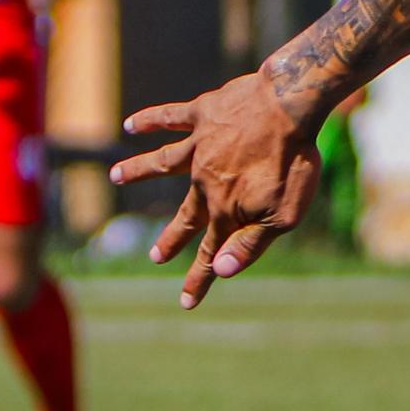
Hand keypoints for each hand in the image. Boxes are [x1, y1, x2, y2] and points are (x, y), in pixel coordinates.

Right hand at [111, 72, 324, 305]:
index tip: (186, 303)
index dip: (200, 279)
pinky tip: (131, 124)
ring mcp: (200, 146)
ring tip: (114, 175)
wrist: (291, 107)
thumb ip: (251, 243)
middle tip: (155, 257)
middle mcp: (205, 181)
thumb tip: (222, 272)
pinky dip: (151, 120)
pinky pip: (171, 118)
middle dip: (171, 239)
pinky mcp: (203, 115)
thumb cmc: (295, 162)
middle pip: (186, 216)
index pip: (210, 253)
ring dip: (138, 170)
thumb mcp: (283, 214)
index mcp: (226, 208)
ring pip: (162, 162)